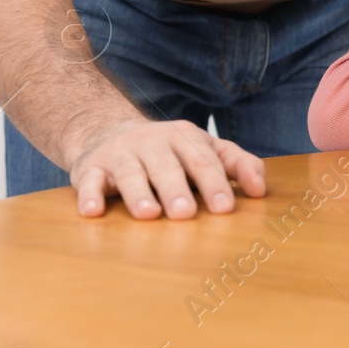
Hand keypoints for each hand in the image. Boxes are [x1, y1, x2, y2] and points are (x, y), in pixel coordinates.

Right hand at [67, 118, 265, 218]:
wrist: (108, 133)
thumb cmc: (170, 151)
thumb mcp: (205, 150)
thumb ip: (237, 164)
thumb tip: (260, 190)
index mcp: (186, 137)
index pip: (204, 161)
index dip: (215, 184)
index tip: (225, 208)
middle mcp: (153, 142)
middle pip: (168, 166)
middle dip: (177, 189)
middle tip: (186, 213)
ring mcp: (121, 154)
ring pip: (130, 173)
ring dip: (139, 193)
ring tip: (148, 214)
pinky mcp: (90, 168)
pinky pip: (88, 182)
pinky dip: (89, 195)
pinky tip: (93, 212)